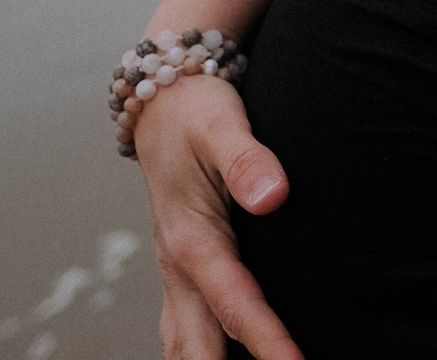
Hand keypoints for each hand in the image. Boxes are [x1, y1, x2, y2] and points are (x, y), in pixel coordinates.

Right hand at [134, 73, 300, 359]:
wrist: (162, 102)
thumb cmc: (196, 112)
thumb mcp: (221, 124)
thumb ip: (247, 159)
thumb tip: (274, 196)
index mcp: (192, 240)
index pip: (235, 304)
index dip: (268, 341)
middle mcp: (178, 268)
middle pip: (200, 348)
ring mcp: (176, 277)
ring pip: (184, 348)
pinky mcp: (182, 276)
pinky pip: (186, 334)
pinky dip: (204, 358)